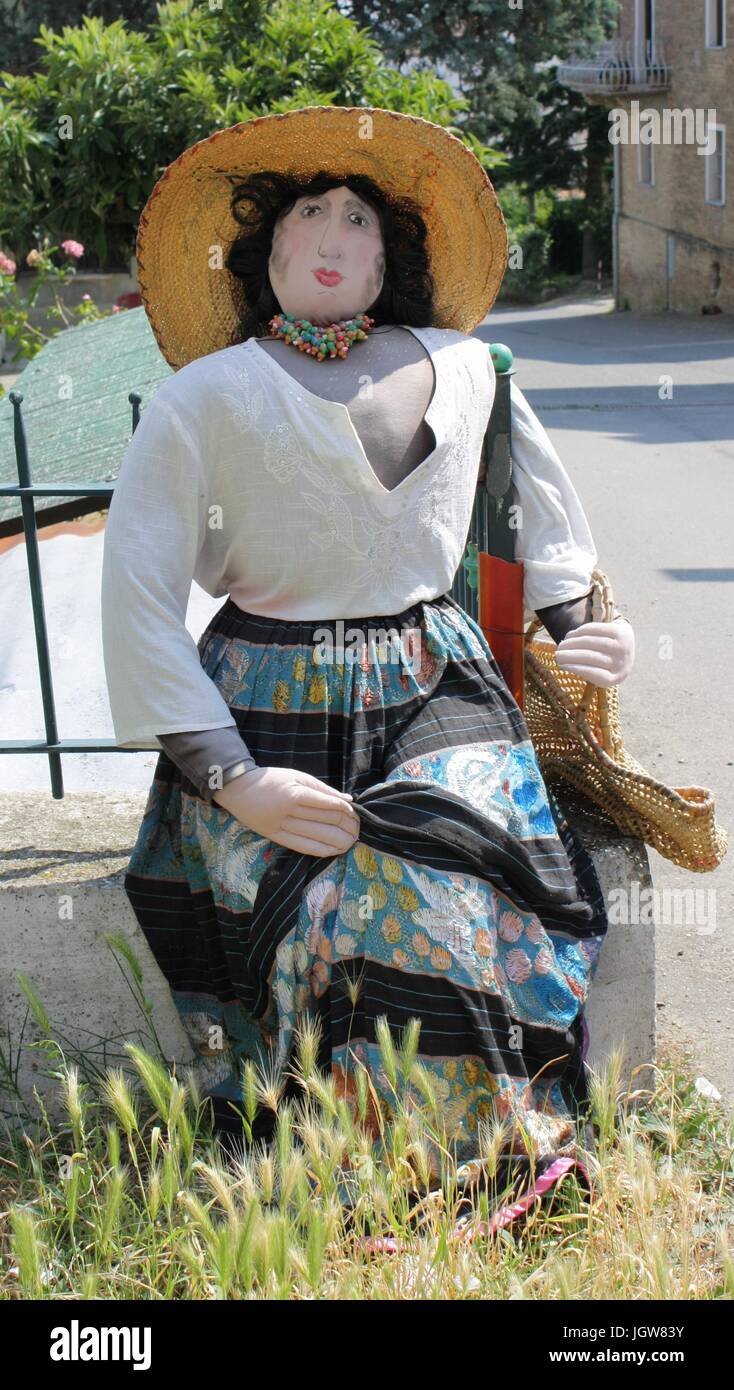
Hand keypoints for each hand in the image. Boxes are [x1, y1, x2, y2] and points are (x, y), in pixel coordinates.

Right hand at [212, 764, 360, 856]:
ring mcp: (280, 826)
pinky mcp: (275, 837)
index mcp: (294, 792)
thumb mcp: (296, 775)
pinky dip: (320, 850)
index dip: (345, 810)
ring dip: (337, 840)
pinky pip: (301, 847)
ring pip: (315, 837)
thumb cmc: (270, 779)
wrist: (238, 789)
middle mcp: (288, 811)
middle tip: (359, 829)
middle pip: (324, 821)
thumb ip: (322, 789)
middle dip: (345, 826)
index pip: (326, 804)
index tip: (356, 813)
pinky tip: (334, 851)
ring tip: (352, 841)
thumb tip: (348, 800)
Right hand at [555, 616, 634, 687]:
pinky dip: (581, 632)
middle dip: (571, 655)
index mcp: (615, 678)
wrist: (625, 646)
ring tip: (562, 644)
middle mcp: (622, 663)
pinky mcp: (620, 632)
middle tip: (557, 654)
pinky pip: (596, 630)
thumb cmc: (604, 663)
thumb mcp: (598, 672)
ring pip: (592, 642)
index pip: (595, 674)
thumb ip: (584, 669)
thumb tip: (563, 661)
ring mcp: (623, 647)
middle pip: (592, 658)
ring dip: (573, 643)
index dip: (577, 669)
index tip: (562, 665)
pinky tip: (571, 635)